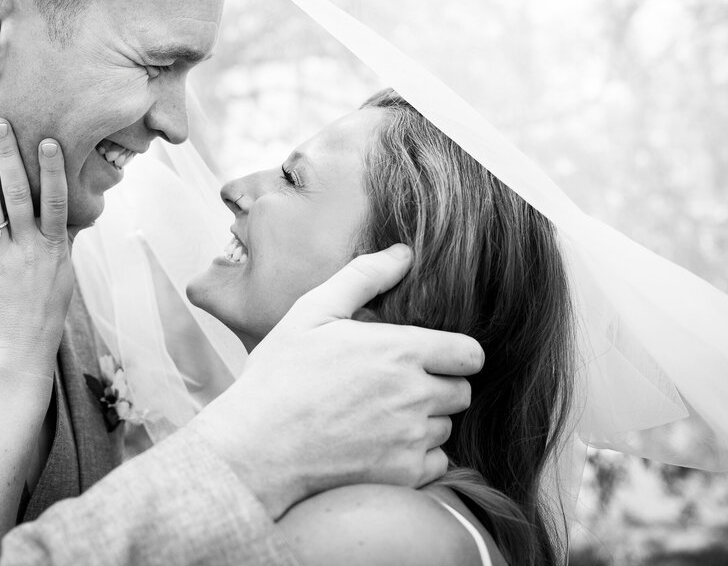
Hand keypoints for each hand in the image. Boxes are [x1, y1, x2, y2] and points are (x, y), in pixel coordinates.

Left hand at [0, 119, 73, 376]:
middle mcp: (29, 249)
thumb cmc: (44, 313)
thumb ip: (62, 243)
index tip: (47, 141)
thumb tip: (69, 217)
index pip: (56, 200)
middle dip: (8, 155)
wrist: (19, 351)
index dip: (53, 169)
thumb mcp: (63, 276)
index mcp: (54, 248)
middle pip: (19, 193)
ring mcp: (1, 258)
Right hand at [189, 244, 483, 518]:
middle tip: (398, 385)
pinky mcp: (403, 474)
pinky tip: (382, 445)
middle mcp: (415, 395)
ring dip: (426, 421)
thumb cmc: (280, 376)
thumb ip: (363, 278)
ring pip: (446, 427)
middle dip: (438, 386)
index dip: (455, 353)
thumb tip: (404, 253)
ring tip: (382, 415)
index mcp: (400, 351)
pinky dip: (417, 455)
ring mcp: (411, 438)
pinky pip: (436, 462)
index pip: (470, 354)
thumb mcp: (312, 312)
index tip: (430, 356)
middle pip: (461, 392)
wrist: (257, 447)